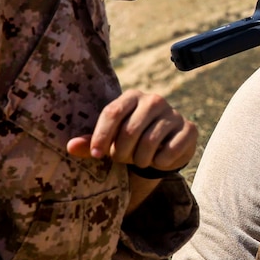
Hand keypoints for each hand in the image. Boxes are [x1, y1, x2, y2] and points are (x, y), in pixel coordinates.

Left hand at [66, 89, 197, 173]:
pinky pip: (170, 150)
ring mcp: (173, 113)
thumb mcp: (110, 141)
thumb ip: (90, 144)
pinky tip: (159, 159)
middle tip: (123, 160)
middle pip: (130, 130)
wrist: (165, 146)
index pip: (112, 113)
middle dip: (122, 153)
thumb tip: (70, 147)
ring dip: (141, 160)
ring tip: (141, 161)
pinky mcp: (189, 128)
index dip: (102, 136)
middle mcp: (154, 100)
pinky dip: (161, 162)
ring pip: (150, 142)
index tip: (97, 155)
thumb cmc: (132, 141)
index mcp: (132, 97)